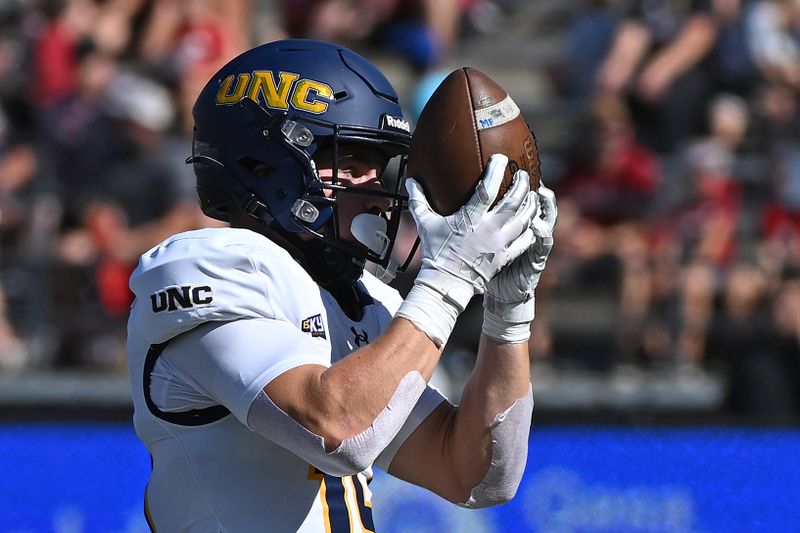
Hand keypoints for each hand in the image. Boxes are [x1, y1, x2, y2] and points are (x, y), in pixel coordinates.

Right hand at [396, 154, 537, 346]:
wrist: (446, 282)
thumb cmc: (435, 252)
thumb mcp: (425, 224)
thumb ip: (419, 201)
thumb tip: (410, 181)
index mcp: (469, 219)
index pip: (486, 189)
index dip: (496, 171)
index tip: (501, 158)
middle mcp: (488, 229)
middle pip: (513, 202)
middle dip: (522, 185)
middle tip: (524, 175)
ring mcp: (499, 244)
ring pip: (524, 219)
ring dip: (531, 205)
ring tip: (533, 195)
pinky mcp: (505, 256)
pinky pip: (525, 240)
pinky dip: (531, 228)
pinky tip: (532, 221)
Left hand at [483, 183, 556, 342]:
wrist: (501, 292)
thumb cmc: (489, 265)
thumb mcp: (483, 241)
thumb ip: (473, 222)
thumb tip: (450, 204)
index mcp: (512, 225)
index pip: (519, 199)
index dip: (519, 184)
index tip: (512, 168)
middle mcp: (527, 231)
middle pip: (537, 205)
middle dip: (534, 188)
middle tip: (527, 174)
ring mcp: (534, 244)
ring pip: (546, 220)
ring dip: (545, 206)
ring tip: (541, 192)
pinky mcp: (536, 259)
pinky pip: (542, 244)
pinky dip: (542, 232)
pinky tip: (537, 223)